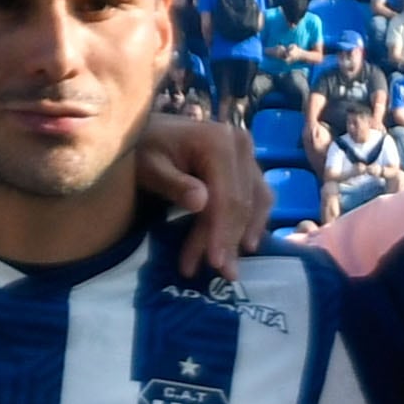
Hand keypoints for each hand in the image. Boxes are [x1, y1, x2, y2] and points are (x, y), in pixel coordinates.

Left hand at [131, 110, 270, 269]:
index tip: (215, 262)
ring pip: (255, 202)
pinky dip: (251, 221)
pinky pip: (258, 196)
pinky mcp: (248, 164)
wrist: (152, 129)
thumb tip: (201, 202)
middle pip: (243, 203)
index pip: (228, 196)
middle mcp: (240, 144)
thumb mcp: (149, 166)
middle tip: (223, 274)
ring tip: (227, 266)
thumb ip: (173, 184)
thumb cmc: (145, 148)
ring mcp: (247, 153)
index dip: (223, 232)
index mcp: (218, 142)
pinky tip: (242, 244)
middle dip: (230, 241)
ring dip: (241, 235)